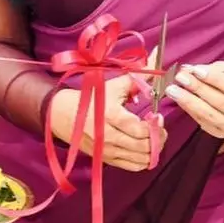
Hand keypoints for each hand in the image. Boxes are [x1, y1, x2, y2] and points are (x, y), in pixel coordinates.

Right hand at [49, 73, 164, 172]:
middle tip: (160, 129)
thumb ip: (139, 75)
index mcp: (110, 116)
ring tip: (154, 138)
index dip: (155, 126)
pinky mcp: (104, 159)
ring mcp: (106, 150)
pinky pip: (131, 166)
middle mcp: (108, 136)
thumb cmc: (91, 97)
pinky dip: (143, 161)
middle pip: (142, 146)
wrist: (63, 114)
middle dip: (158, 138)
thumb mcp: (113, 85)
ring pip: (139, 159)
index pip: (141, 130)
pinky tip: (145, 150)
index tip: (158, 117)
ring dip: (153, 151)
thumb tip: (157, 56)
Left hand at [166, 62, 223, 139]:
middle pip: (223, 104)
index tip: (196, 70)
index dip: (216, 79)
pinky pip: (203, 122)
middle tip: (181, 78)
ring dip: (189, 101)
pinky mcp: (222, 135)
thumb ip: (214, 69)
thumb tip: (189, 70)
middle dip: (199, 89)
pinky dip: (190, 110)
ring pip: (211, 116)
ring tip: (173, 90)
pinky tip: (180, 99)